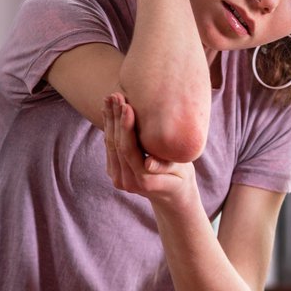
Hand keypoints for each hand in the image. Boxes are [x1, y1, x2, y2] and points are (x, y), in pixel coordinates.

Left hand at [102, 92, 198, 209]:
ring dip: (109, 119)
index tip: (127, 106)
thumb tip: (149, 164)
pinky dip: (108, 127)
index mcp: (143, 180)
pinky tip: (109, 110)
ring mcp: (118, 178)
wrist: (172, 195)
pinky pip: (109, 147)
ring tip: (110, 98)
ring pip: (109, 144)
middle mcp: (126, 181)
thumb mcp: (181, 172)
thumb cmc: (181, 177)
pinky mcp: (115, 171)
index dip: (126, 127)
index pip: (129, 150)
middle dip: (115, 118)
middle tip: (115, 95)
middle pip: (116, 145)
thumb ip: (165, 167)